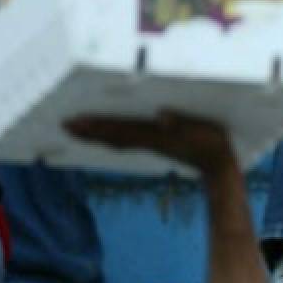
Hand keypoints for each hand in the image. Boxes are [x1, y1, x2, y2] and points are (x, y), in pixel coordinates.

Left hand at [65, 111, 233, 174]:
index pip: (120, 130)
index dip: (98, 126)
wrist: (218, 166)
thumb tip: (163, 116)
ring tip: (76, 130)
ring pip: (116, 141)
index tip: (76, 122)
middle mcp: (148, 141)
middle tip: (64, 125)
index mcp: (155, 136)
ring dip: (95, 135)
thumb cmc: (211, 145)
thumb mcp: (202, 131)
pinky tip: (104, 137)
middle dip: (88, 131)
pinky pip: (124, 142)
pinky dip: (109, 138)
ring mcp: (150, 145)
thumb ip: (182, 124)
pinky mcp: (154, 145)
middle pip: (112, 137)